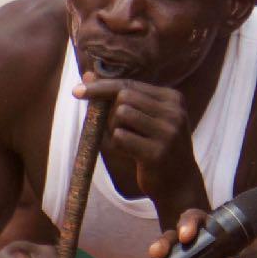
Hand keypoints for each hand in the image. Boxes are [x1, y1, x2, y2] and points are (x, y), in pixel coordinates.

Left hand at [74, 73, 194, 202]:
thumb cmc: (156, 146)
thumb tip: (88, 74)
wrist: (180, 183)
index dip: (101, 86)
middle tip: (116, 130)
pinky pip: (120, 137)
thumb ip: (119, 97)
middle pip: (124, 97)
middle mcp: (174, 111)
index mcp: (172, 98)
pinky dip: (117, 144)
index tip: (76, 90)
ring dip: (114, 129)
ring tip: (128, 142)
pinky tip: (131, 154)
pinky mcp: (157, 152)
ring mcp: (168, 132)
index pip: (129, 84)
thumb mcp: (145, 119)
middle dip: (111, 112)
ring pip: (121, 115)